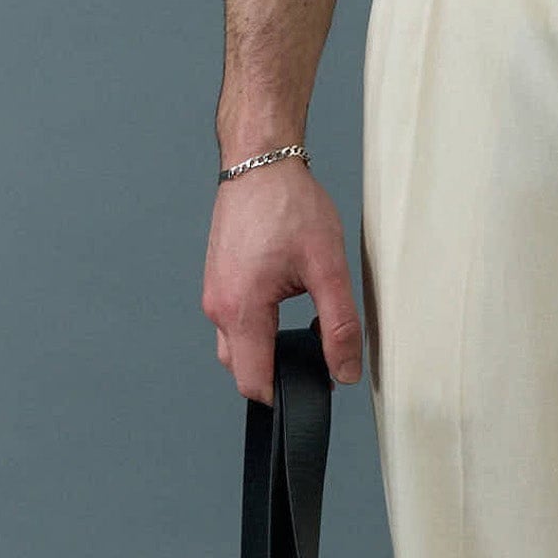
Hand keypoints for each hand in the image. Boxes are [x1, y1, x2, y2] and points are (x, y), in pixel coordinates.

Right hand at [202, 163, 364, 402]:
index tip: (314, 384)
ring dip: (269, 346)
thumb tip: (344, 371)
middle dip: (277, 371)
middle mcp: (218, 307)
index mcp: (241, 311)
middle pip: (243, 368)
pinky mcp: (218, 280)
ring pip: (237, 345)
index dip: (285, 394)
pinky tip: (287, 300)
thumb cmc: (289, 206)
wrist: (260, 163)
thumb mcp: (328, 267)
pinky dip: (259, 325)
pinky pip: (234, 321)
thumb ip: (339, 325)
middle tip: (317, 351)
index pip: (254, 383)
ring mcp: (213, 293)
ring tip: (306, 321)